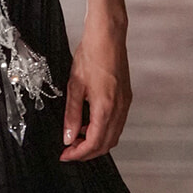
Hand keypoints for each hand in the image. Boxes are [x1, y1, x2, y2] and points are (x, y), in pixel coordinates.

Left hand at [60, 19, 130, 161]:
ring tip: (76, 137)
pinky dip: (103, 130)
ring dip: (96, 142)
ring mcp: (125, 104)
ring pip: (113, 135)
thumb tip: (68, 137)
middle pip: (106, 144)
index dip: (79, 154)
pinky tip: (89, 124)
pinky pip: (117, 123)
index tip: (65, 155)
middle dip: (87, 152)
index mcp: (106, 107)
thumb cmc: (91, 56)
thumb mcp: (74, 87)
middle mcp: (120, 108)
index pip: (94, 143)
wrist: (108, 37)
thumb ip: (72, 115)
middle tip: (69, 151)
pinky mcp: (126, 98)